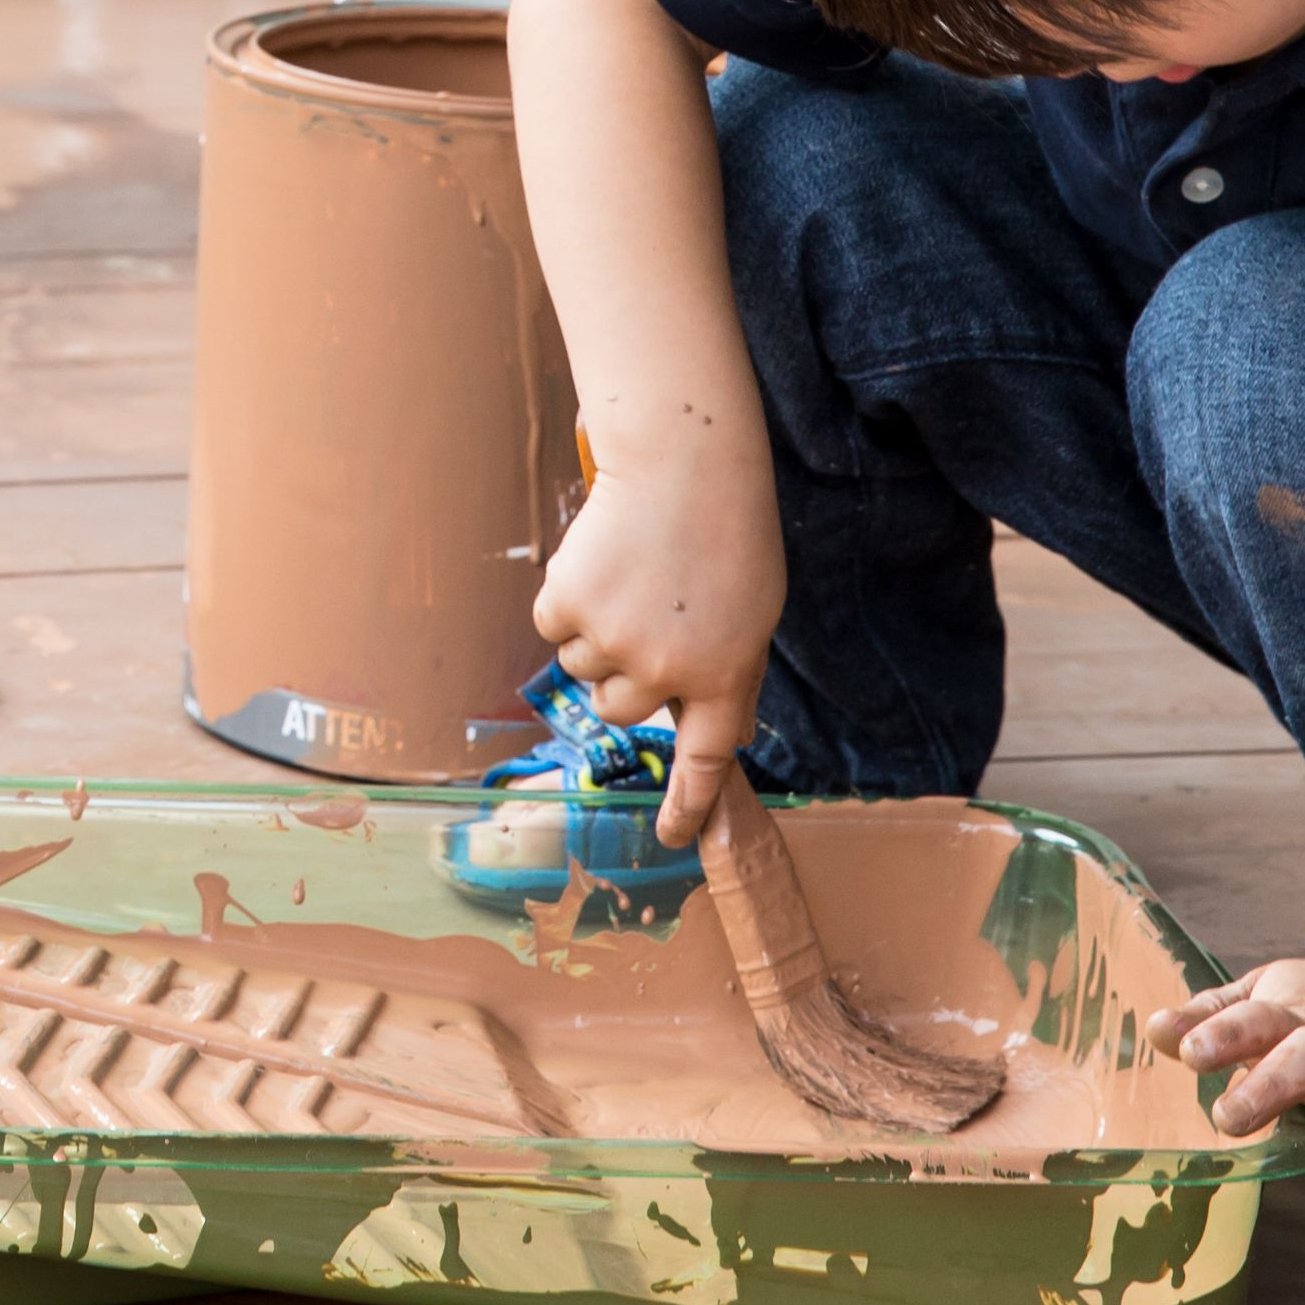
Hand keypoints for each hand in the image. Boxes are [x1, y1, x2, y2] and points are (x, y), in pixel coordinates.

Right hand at [529, 443, 783, 842]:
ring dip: (594, 631)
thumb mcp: (752, 614)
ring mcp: (615, 642)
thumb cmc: (726, 531)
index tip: (670, 840)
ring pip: (582, 668)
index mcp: (726, 676)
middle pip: (621, 708)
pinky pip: (552, 626)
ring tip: (629, 576)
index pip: (705, 760)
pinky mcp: (570, 607)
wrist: (684, 463)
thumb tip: (710, 729)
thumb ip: (728, 674)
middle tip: (646, 613)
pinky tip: (600, 560)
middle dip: (624, 671)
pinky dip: (567, 598)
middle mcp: (668, 672)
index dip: (687, 806)